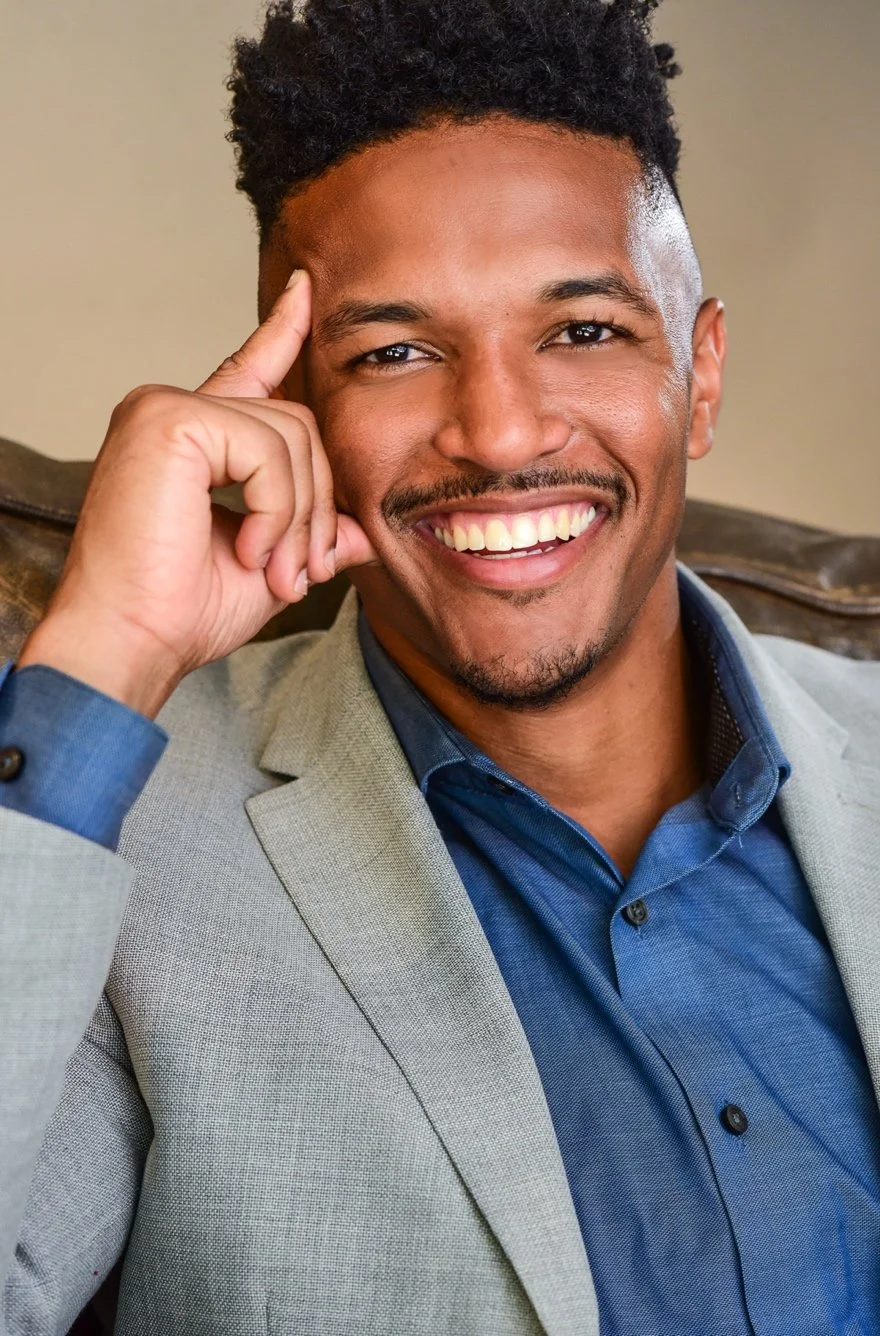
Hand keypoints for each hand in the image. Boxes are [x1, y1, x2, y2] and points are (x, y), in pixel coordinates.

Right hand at [17, 271, 377, 716]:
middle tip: (301, 571)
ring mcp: (167, 409)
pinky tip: (249, 549)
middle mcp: (174, 411)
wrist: (127, 642)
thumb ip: (311, 536)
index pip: (249, 370)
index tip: (309, 290)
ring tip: (274, 571)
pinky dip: (276, 510)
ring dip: (299, 517)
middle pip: (297, 423)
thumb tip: (361, 533)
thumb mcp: (267, 568)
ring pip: (290, 437)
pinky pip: (267, 450)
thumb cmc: (178, 612)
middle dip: (315, 504)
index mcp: (192, 438)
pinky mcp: (171, 420)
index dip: (284, 331)